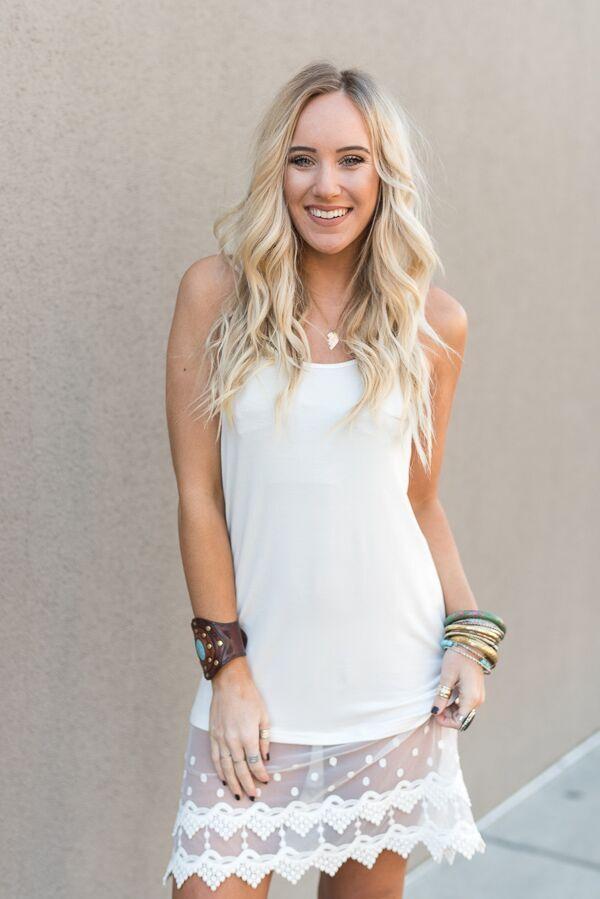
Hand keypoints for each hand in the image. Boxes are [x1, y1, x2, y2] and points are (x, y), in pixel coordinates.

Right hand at [208, 656, 271, 798]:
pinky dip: (220, 770)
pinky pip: (216, 758)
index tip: (266, 781)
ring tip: (238, 795)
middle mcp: (232, 740)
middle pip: (240, 768)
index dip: (260, 774)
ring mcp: (221, 738)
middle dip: (247, 784)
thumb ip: (265, 738)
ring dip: (233, 782)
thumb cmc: (249, 697)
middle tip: (253, 795)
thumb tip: (265, 757)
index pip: (254, 762)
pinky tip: (224, 779)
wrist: (229, 683)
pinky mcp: (213, 735)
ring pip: (226, 767)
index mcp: (247, 735)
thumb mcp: (264, 716)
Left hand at [431, 649, 485, 729]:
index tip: (435, 713)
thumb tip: (435, 712)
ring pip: (464, 712)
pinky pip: (466, 704)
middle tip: (434, 706)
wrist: (469, 644)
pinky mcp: (476, 692)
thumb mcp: (446, 677)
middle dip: (447, 716)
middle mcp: (478, 700)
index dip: (446, 721)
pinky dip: (455, 704)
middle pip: (462, 718)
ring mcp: (478, 696)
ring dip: (451, 710)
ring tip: (439, 700)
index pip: (460, 722)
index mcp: (472, 698)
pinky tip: (446, 696)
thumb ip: (442, 696)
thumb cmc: (458, 658)